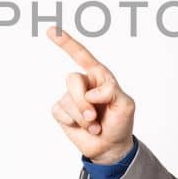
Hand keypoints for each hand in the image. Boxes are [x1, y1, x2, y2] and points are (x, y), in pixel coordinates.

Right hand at [47, 26, 135, 164]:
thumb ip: (111, 92)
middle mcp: (83, 84)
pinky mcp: (62, 112)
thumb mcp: (126, 105)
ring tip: (95, 126)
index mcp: (99, 76)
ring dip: (83, 118)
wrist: (110, 147)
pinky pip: (60, 112)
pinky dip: (73, 122)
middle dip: (83, 101)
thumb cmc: (120, 122)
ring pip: (67, 100)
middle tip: (95, 117)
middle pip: (72, 79)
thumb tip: (90, 92)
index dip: (67, 43)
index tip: (51, 31)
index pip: (82, 56)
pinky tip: (82, 128)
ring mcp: (70, 97)